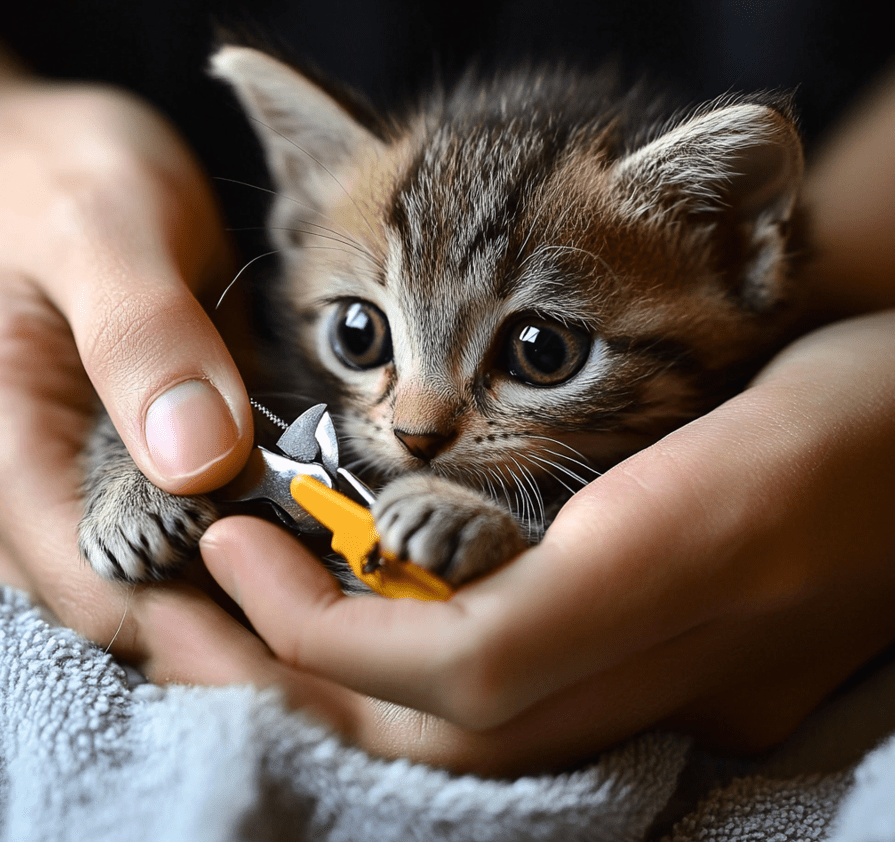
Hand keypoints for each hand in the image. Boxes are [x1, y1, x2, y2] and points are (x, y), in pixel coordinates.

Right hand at [0, 64, 464, 757]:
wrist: (74, 169)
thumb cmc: (64, 180)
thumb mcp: (100, 227)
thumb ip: (139, 336)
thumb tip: (196, 463)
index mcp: (20, 451)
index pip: (101, 582)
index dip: (195, 638)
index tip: (297, 672)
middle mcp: (69, 486)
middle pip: (151, 607)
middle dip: (248, 653)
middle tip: (361, 680)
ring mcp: (124, 479)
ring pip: (188, 583)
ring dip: (270, 619)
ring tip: (369, 644)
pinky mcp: (171, 461)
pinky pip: (220, 534)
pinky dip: (279, 560)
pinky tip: (345, 569)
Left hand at [200, 310, 894, 773]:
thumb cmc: (861, 385)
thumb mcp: (737, 357)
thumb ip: (589, 444)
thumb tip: (415, 512)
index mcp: (702, 568)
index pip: (476, 666)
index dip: (334, 633)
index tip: (237, 551)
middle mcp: (695, 664)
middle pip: (455, 734)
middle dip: (304, 684)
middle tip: (196, 604)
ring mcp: (702, 692)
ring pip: (483, 738)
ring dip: (348, 687)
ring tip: (251, 611)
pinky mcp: (700, 685)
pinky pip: (530, 708)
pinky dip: (424, 673)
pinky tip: (367, 611)